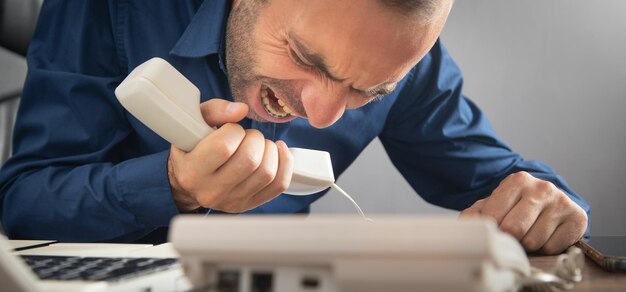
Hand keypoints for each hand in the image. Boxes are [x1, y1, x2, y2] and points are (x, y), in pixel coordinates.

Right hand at [167, 99, 293, 212]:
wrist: (188, 183)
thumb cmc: (192, 148)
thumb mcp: (192, 124)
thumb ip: (214, 111)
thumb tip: (241, 110)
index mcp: (192, 171)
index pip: (223, 147)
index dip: (234, 130)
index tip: (230, 129)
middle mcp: (211, 192)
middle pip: (250, 160)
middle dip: (254, 139)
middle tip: (246, 136)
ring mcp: (232, 201)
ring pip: (267, 172)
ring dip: (269, 150)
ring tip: (258, 144)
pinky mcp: (249, 204)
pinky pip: (279, 185)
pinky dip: (284, 163)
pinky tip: (276, 151)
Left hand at [460, 171, 587, 253]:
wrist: (551, 204)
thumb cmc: (517, 206)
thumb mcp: (494, 204)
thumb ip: (476, 213)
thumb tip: (464, 223)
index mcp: (517, 181)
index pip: (494, 216)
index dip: (492, 229)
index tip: (494, 231)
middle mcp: (542, 188)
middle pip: (514, 229)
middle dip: (510, 238)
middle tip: (512, 235)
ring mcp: (561, 202)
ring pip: (534, 241)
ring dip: (528, 245)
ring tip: (530, 233)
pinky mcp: (578, 218)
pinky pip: (553, 247)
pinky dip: (546, 248)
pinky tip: (547, 236)